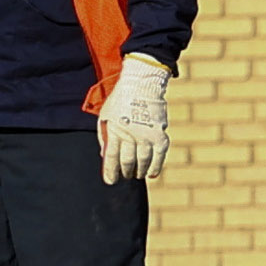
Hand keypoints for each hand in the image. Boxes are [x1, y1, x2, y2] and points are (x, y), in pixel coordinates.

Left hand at [97, 52, 173, 184]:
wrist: (141, 84)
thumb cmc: (120, 101)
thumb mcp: (105, 117)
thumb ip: (105, 137)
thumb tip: (105, 157)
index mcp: (114, 130)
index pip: (111, 157)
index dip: (110, 172)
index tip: (110, 181)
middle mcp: (131, 134)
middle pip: (127, 161)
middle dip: (124, 172)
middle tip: (124, 176)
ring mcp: (146, 134)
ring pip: (143, 161)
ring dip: (139, 171)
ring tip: (136, 174)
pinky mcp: (160, 133)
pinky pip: (159, 155)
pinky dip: (156, 166)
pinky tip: (151, 173)